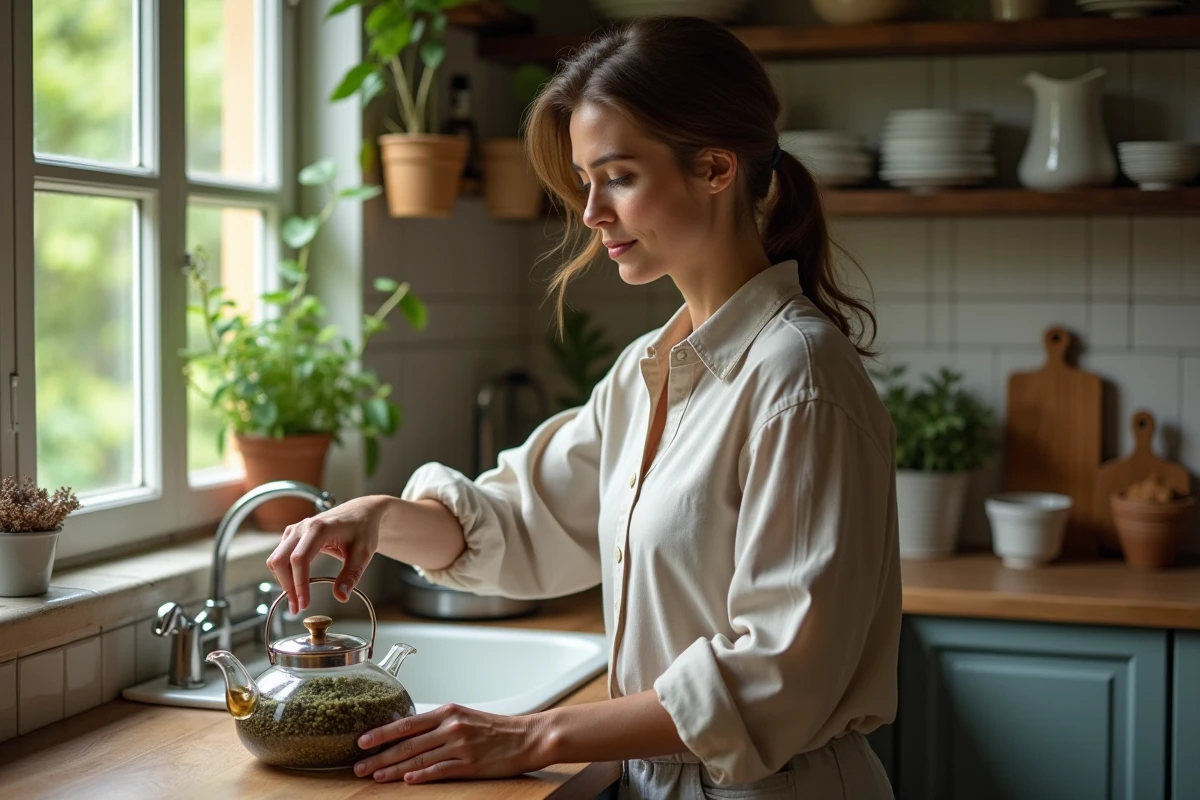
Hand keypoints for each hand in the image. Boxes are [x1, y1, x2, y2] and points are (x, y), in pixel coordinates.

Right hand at [266, 495, 385, 613]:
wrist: (361, 512)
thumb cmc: (363, 530)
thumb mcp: (363, 553)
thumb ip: (351, 575)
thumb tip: (341, 597)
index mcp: (319, 528)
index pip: (300, 559)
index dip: (298, 583)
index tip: (303, 604)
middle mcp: (303, 527)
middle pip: (281, 559)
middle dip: (287, 586)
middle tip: (297, 608)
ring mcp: (296, 530)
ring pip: (277, 558)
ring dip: (283, 581)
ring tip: (296, 601)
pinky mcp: (293, 535)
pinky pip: (280, 555)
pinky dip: (285, 573)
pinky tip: (296, 586)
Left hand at [353, 704, 549, 783]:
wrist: (527, 737)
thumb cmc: (496, 729)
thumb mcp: (465, 717)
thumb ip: (439, 723)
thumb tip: (411, 733)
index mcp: (448, 712)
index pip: (407, 722)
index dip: (382, 733)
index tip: (362, 740)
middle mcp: (451, 727)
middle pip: (407, 742)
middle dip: (380, 755)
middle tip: (359, 765)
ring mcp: (460, 746)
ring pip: (418, 758)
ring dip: (393, 769)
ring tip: (375, 777)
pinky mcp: (470, 764)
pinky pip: (440, 770)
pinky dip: (421, 776)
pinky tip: (406, 780)